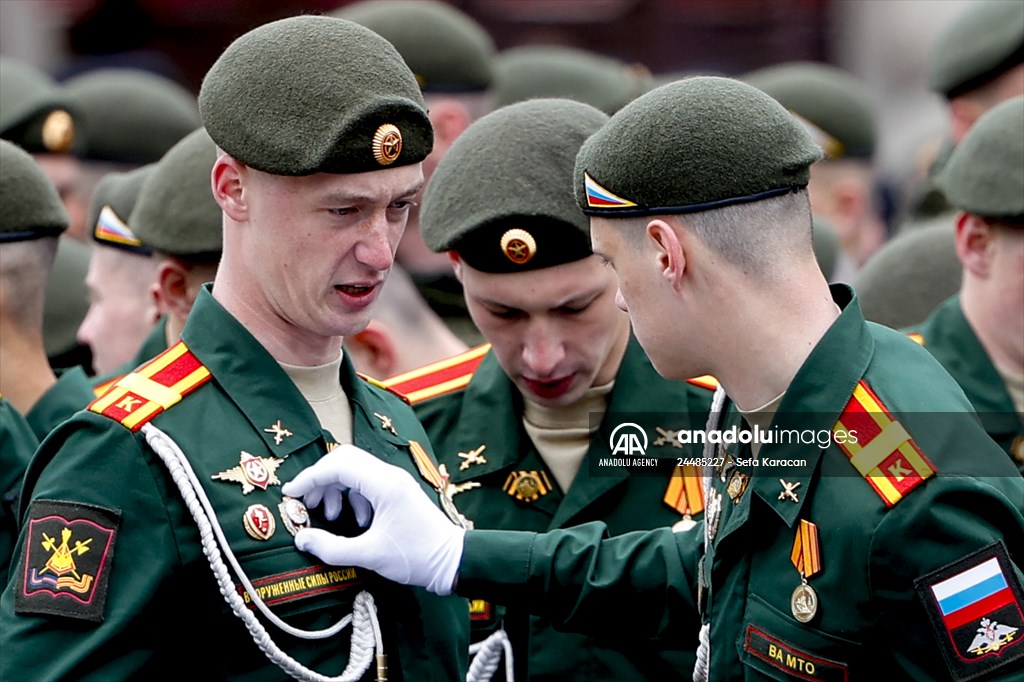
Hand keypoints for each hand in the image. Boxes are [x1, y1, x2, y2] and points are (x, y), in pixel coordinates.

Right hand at [282, 444, 464, 595]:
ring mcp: (396, 481)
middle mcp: (390, 475)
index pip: (339, 464)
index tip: (291, 494)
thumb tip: (302, 539)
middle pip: (345, 460)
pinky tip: (356, 521)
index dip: (310, 477)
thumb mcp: (369, 556)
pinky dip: (353, 495)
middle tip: (308, 504)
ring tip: (331, 515)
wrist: (452, 561)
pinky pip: (368, 482)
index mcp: (384, 484)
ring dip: (337, 488)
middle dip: (321, 479)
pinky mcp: (398, 491)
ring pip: (355, 470)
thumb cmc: (416, 557)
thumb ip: (331, 548)